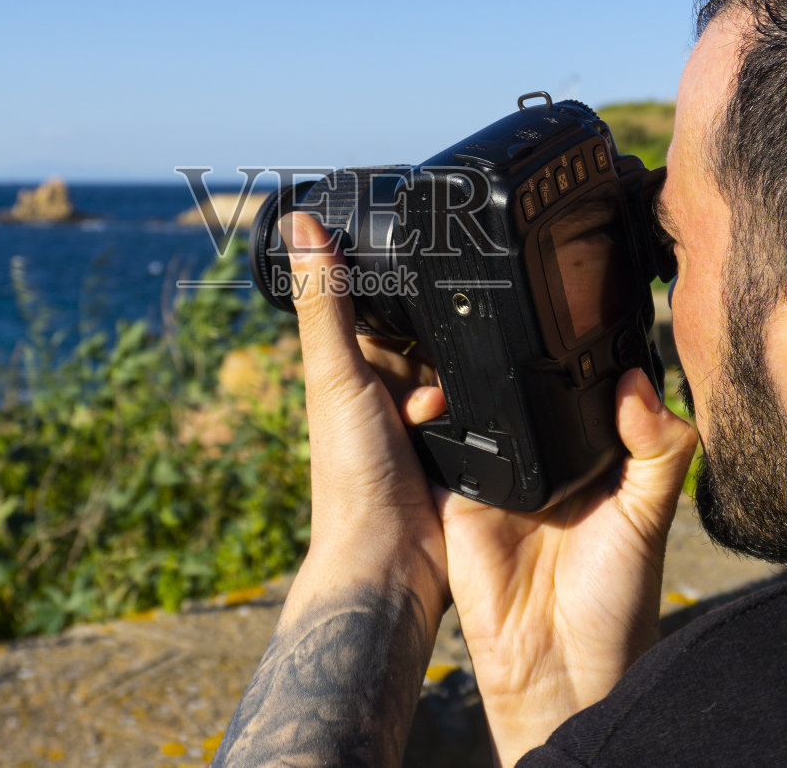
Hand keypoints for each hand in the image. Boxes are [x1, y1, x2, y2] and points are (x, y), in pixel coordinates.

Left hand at [282, 212, 448, 605]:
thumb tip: (302, 225)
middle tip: (426, 374)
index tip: (426, 271)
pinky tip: (470, 423)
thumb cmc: (349, 473)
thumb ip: (327, 301)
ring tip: (435, 409)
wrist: (392, 559)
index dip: (401, 285)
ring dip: (461, 378)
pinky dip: (483, 409)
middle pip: (430, 331)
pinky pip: (484, 406)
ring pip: (461, 366)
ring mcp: (422, 418)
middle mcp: (385, 386)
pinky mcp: (459, 443)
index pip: (380, 300)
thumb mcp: (337, 374)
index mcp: (349, 363)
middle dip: (442, 336)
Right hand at [362, 338, 695, 765]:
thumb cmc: (618, 602)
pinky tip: (436, 398)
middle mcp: (544, 459)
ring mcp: (497, 477)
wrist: (562, 668)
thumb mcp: (650, 516)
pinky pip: (437, 448)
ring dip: (464, 378)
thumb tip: (638, 383)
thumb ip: (658, 450)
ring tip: (467, 346)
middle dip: (509, 353)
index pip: (580, 388)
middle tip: (506, 316)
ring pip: (475, 407)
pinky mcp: (456, 500)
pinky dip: (430, 420)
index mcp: (594, 455)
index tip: (569, 306)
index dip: (576, 350)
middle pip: (521, 389)